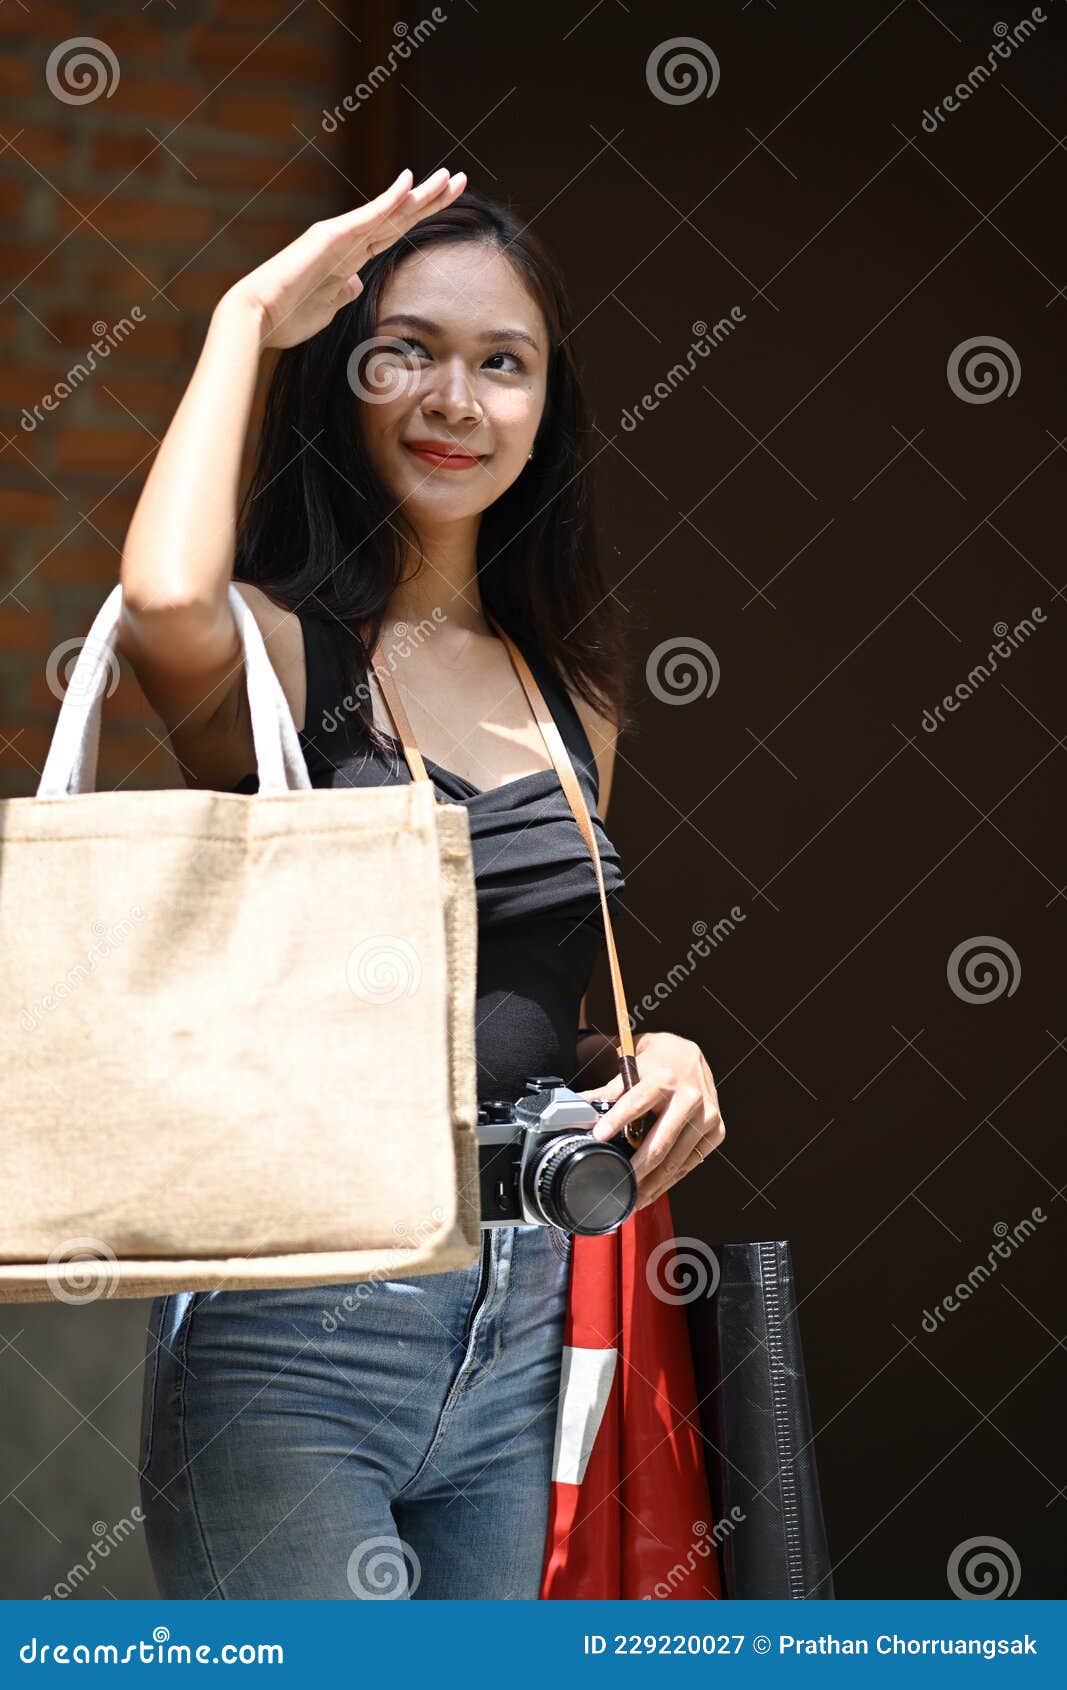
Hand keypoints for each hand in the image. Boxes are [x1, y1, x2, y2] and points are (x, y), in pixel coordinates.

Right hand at [221, 165, 466, 349]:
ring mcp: (339, 236)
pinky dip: (390, 200)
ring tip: (449, 178)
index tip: (445, 203)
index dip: (419, 217)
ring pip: (389, 212)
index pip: (393, 232)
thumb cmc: (288, 317)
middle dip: (430, 199)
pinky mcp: (330, 237)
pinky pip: (367, 217)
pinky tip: (410, 183)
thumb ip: (342, 292)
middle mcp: (347, 240)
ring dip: (420, 194)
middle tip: (460, 180)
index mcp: (348, 257)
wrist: (258, 317)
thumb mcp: (328, 307)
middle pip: (398, 216)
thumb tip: (355, 283)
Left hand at [577, 1031, 724, 1209]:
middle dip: (637, 1170)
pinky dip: (670, 1180)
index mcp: (665, 1079)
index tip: (598, 1137)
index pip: (636, 1103)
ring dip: (653, 1184)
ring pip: (675, 1161)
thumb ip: (609, 1091)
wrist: (691, 1055)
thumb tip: (579, 1106)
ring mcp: (707, 1116)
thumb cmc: (659, 1062)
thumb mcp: (633, 1066)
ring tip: (634, 1198)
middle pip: (660, 1144)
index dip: (616, 1121)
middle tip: (617, 1187)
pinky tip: (655, 1189)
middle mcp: (690, 1098)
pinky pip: (690, 1163)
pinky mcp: (716, 1131)